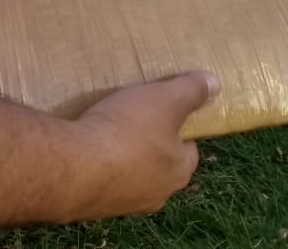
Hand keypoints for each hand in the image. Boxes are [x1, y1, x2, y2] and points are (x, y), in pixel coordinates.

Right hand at [69, 72, 217, 217]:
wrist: (73, 167)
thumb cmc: (125, 132)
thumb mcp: (164, 100)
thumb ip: (191, 91)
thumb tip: (214, 84)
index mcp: (178, 171)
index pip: (188, 149)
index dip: (177, 128)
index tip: (161, 111)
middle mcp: (156, 194)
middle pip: (159, 164)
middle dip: (147, 144)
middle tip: (130, 117)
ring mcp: (123, 203)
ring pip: (128, 174)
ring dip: (119, 157)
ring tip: (103, 129)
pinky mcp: (92, 204)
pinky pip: (100, 180)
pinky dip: (95, 165)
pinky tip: (83, 146)